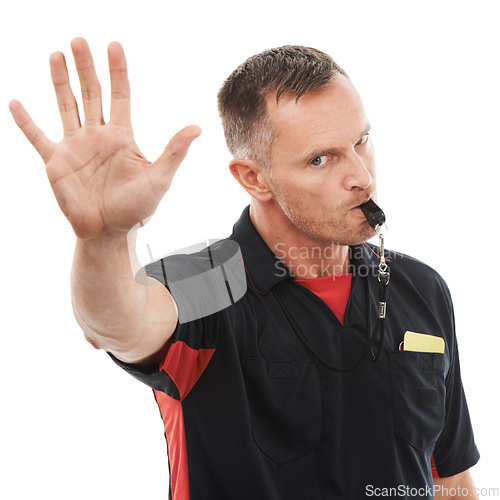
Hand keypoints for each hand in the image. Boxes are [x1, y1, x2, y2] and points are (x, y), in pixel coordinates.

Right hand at [9, 38, 200, 239]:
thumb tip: (197, 128)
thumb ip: (174, 152)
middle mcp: (98, 136)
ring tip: (56, 55)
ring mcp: (76, 147)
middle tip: (79, 40)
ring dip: (60, 81)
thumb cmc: (137, 209)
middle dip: (85, 67)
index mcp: (122, 137)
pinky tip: (14, 102)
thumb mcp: (159, 179)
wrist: (109, 233)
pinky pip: (38, 137)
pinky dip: (26, 122)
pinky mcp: (56, 163)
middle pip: (91, 94)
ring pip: (66, 106)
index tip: (114, 46)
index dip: (117, 71)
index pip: (120, 95)